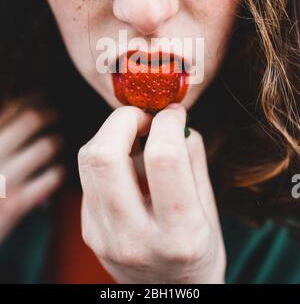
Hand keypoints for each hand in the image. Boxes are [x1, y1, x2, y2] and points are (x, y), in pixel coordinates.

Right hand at [0, 98, 64, 242]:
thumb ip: (1, 119)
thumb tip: (12, 82)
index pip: (12, 105)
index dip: (34, 97)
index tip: (43, 98)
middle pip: (32, 118)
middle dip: (51, 112)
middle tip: (56, 114)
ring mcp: (4, 180)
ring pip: (46, 145)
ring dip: (57, 140)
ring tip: (55, 140)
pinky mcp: (17, 204)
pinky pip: (52, 177)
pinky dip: (58, 170)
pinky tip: (54, 170)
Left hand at [78, 105, 225, 283]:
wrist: (168, 296)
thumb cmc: (197, 252)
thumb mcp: (210, 209)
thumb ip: (193, 160)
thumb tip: (175, 120)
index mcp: (178, 234)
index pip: (162, 158)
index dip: (166, 122)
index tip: (173, 113)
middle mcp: (133, 238)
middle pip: (105, 156)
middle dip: (124, 119)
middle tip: (144, 117)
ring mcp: (103, 237)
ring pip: (87, 161)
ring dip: (111, 134)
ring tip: (135, 136)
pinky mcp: (88, 231)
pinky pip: (88, 176)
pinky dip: (107, 156)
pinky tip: (127, 165)